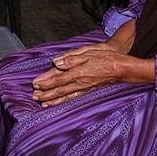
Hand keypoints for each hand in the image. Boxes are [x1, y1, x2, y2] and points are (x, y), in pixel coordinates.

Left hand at [30, 45, 154, 106]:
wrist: (123, 68)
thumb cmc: (106, 57)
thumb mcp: (89, 52)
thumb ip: (71, 58)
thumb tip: (56, 62)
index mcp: (78, 72)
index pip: (58, 78)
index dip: (45, 82)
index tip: (35, 84)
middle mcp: (80, 83)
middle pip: (59, 90)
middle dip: (45, 93)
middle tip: (33, 96)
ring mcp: (85, 88)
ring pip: (65, 96)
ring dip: (53, 99)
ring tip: (42, 103)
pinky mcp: (89, 91)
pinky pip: (73, 98)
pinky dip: (64, 102)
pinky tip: (59, 103)